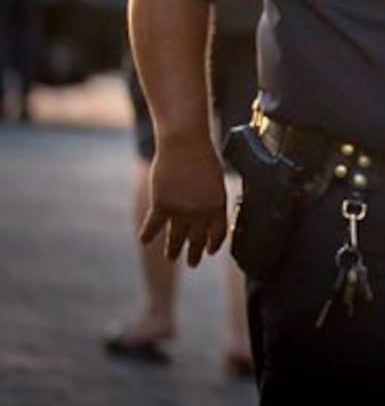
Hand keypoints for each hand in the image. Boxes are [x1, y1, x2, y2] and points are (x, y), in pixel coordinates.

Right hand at [140, 139, 227, 266]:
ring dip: (173, 251)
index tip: (211, 251)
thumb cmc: (202, 155)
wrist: (184, 142)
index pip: (219, 233)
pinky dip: (148, 235)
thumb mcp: (216, 178)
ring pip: (175, 239)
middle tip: (193, 263)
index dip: (214, 244)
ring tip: (172, 258)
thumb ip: (212, 197)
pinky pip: (153, 227)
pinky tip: (145, 241)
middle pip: (198, 240)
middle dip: (195, 253)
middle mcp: (201, 212)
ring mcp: (180, 210)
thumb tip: (210, 211)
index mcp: (219, 204)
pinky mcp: (161, 205)